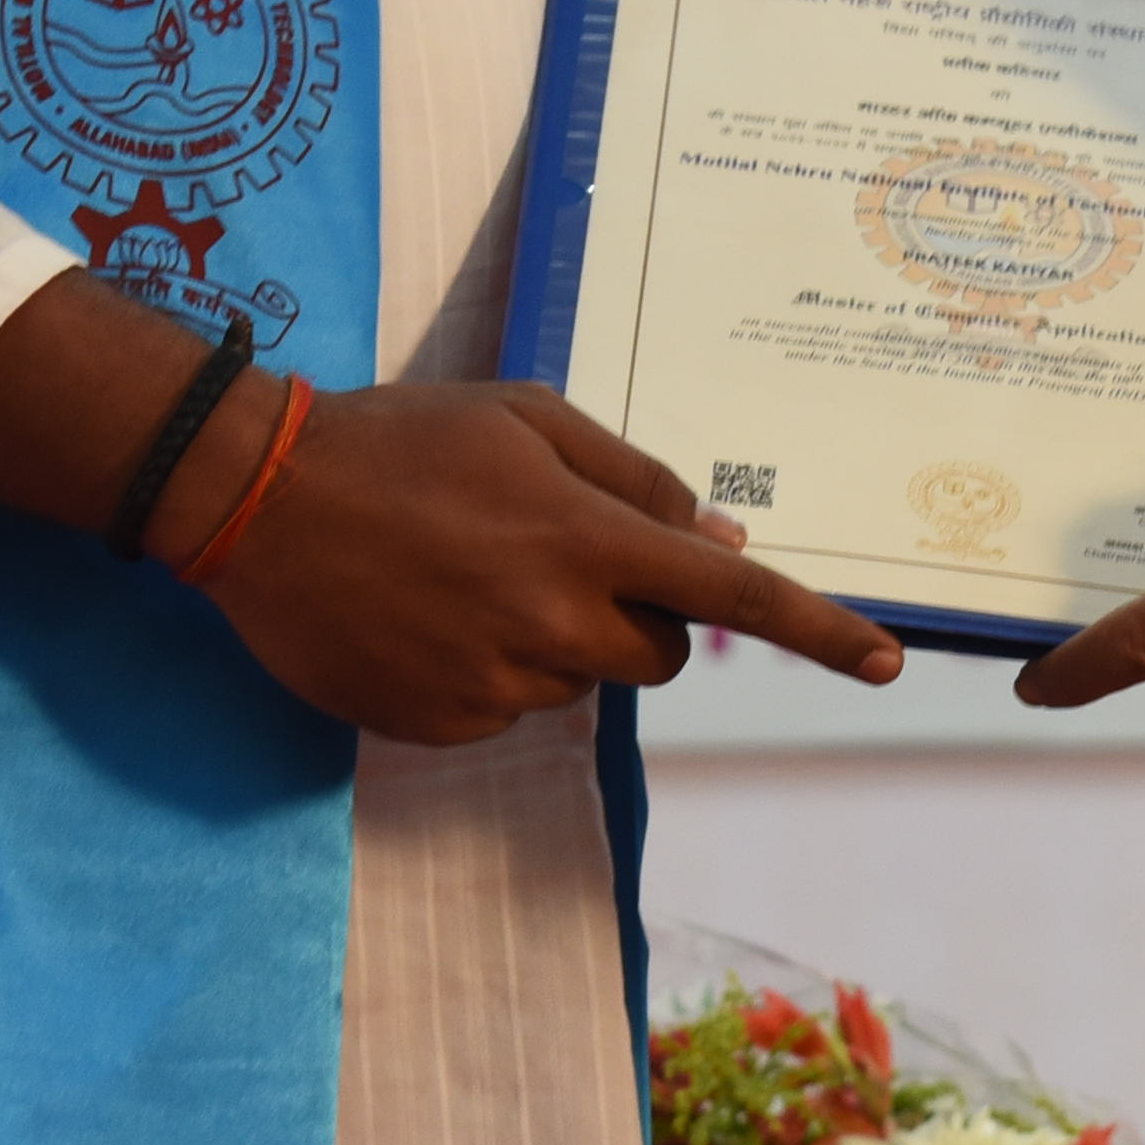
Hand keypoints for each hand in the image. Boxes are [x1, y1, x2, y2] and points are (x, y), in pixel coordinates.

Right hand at [179, 373, 903, 747]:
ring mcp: (493, 683)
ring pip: (575, 680)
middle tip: (553, 553)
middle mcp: (552, 622)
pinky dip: (484, 669)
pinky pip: (504, 710)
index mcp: (585, 538)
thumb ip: (634, 478)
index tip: (888, 664)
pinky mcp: (439, 725)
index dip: (818, 631)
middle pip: (656, 654)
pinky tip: (424, 612)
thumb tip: (721, 543)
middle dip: (635, 615)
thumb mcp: (529, 419)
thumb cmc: (403, 438)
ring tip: (462, 571)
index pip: (730, 599)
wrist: (255, 495)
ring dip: (549, 636)